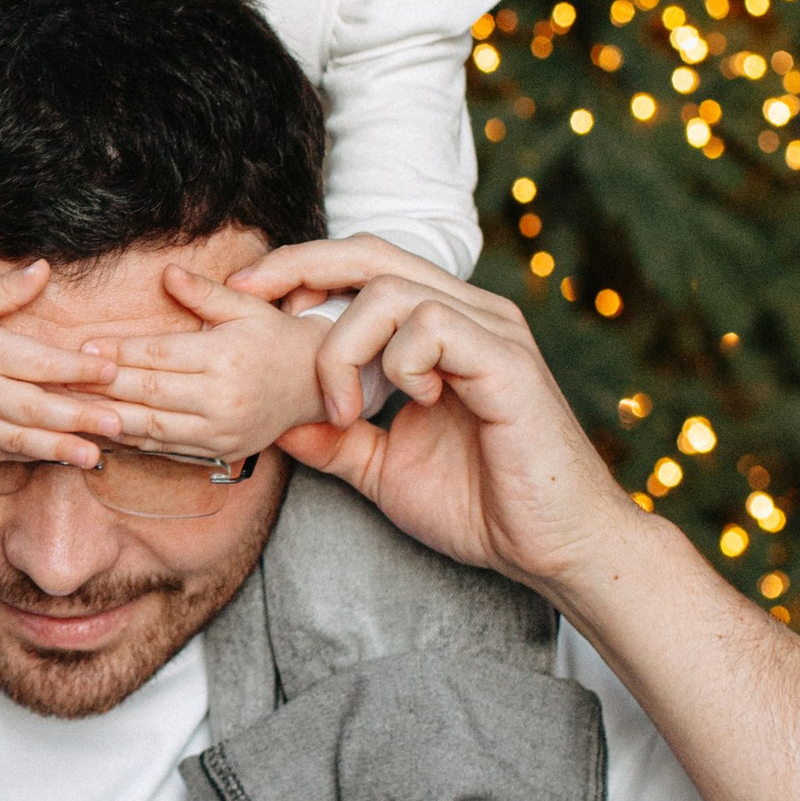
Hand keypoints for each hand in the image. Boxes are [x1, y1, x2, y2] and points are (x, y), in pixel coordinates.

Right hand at [0, 258, 142, 465]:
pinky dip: (23, 457)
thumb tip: (45, 268)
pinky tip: (53, 458)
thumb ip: (6, 289)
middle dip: (77, 417)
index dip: (75, 368)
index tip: (110, 370)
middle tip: (119, 423)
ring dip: (56, 448)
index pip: (36, 361)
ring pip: (13, 439)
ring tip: (93, 456)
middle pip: (32, 407)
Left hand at [82, 269, 334, 463]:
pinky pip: (166, 448)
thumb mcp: (247, 306)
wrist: (316, 385)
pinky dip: (132, 440)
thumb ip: (204, 293)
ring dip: (107, 418)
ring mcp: (220, 431)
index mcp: (226, 357)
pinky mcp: (219, 452)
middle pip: (148, 393)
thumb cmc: (276, 338)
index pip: (159, 355)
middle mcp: (222, 398)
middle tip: (61, 378)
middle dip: (101, 386)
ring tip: (71, 408)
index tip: (84, 347)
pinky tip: (103, 429)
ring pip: (152, 427)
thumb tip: (166, 273)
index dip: (119, 353)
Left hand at [242, 238, 635, 595]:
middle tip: (250, 301)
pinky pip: (430, 326)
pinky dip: (398, 364)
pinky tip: (412, 405)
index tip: (247, 302)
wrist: (553, 548)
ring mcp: (491, 331)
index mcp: (439, 329)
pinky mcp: (507, 360)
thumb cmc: (481, 506)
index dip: (301, 271)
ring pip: (390, 288)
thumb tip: (271, 419)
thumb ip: (332, 438)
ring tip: (346, 410)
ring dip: (344, 348)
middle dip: (299, 268)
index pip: (361, 267)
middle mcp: (468, 314)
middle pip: (369, 252)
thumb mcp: (381, 467)